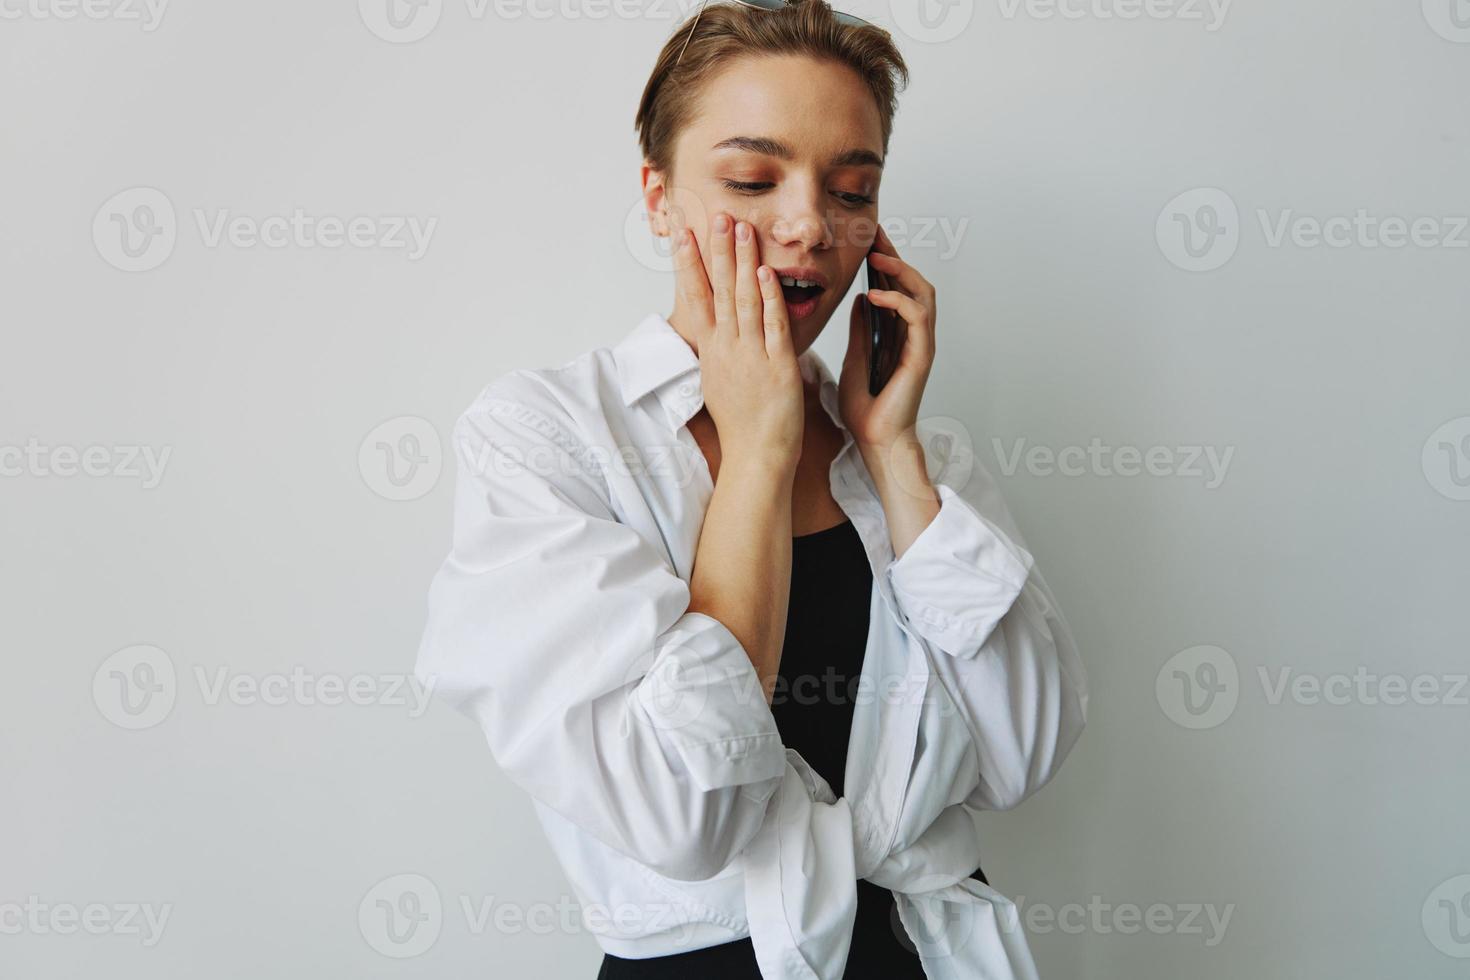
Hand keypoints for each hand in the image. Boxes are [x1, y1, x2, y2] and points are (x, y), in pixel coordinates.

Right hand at [672, 212, 803, 471]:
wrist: (757, 456)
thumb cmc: (742, 423)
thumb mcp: (719, 381)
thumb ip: (720, 349)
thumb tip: (715, 325)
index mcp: (711, 351)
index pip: (695, 296)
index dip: (688, 262)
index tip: (683, 232)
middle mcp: (726, 349)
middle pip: (718, 290)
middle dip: (717, 250)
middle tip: (716, 216)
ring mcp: (750, 355)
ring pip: (743, 300)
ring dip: (742, 262)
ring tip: (741, 228)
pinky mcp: (777, 365)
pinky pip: (772, 325)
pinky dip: (769, 298)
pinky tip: (767, 272)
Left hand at [837, 223, 935, 452]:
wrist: (874, 439)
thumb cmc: (866, 408)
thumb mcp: (854, 358)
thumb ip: (860, 329)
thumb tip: (859, 298)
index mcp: (896, 334)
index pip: (896, 287)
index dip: (884, 262)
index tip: (867, 240)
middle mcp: (913, 335)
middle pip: (913, 283)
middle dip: (895, 256)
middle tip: (874, 237)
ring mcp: (919, 344)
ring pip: (922, 293)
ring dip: (901, 271)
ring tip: (877, 258)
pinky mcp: (921, 356)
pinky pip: (917, 317)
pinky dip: (898, 301)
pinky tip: (875, 294)